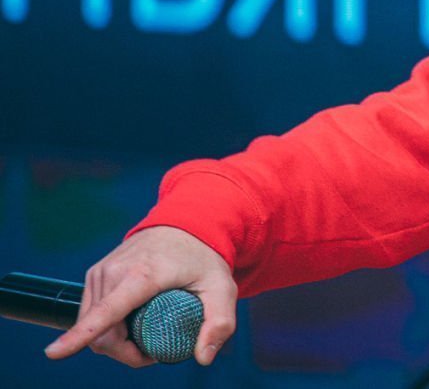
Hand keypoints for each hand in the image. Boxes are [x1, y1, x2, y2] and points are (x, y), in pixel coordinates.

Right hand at [43, 226, 237, 367]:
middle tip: (156, 350)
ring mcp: (100, 273)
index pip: (104, 313)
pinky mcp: (95, 275)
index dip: (78, 336)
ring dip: (116, 341)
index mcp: (142, 275)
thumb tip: (203, 358)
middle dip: (125, 352)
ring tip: (149, 330)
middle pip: (102, 333)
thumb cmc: (204, 258)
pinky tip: (133, 319)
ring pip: (94, 326)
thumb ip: (219, 322)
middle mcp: (113, 272)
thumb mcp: (222, 288)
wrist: (186, 223)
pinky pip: (93, 314)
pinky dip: (108, 327)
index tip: (53, 353)